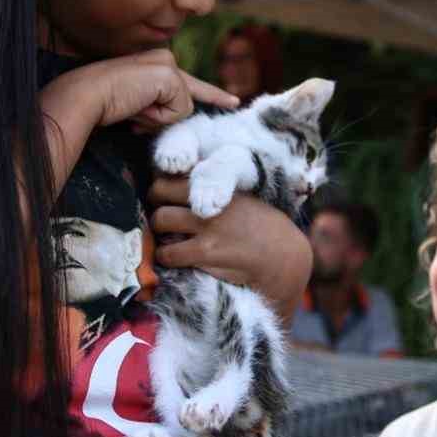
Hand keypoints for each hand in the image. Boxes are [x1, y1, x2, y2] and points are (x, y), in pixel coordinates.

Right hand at [47, 49, 236, 133]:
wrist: (86, 95)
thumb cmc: (104, 103)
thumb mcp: (137, 104)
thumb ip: (157, 106)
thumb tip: (172, 119)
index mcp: (157, 63)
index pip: (189, 83)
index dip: (213, 94)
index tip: (234, 102)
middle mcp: (166, 58)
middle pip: (187, 102)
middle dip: (163, 116)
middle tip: (135, 106)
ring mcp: (169, 65)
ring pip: (183, 109)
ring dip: (158, 118)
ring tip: (133, 106)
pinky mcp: (170, 77)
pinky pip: (178, 112)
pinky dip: (158, 117)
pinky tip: (138, 105)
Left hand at [148, 177, 311, 315]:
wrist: (282, 255)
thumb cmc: (259, 225)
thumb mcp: (239, 198)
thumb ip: (210, 192)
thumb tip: (170, 190)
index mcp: (217, 184)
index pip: (170, 178)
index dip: (159, 189)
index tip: (161, 200)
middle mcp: (210, 200)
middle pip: (159, 196)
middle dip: (154, 209)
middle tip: (160, 220)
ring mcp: (207, 226)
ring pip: (160, 222)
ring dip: (157, 233)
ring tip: (166, 239)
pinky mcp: (206, 252)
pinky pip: (169, 253)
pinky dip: (166, 257)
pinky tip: (174, 258)